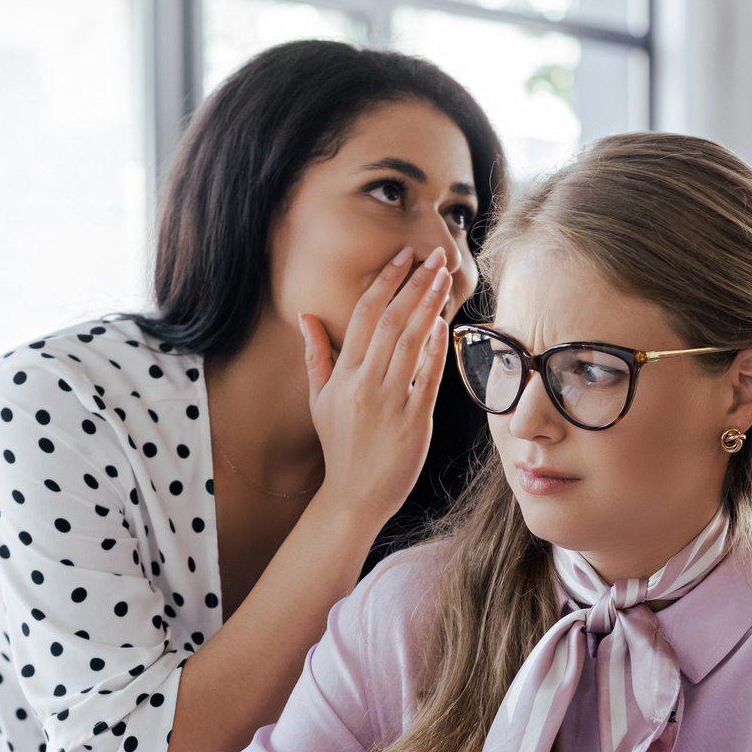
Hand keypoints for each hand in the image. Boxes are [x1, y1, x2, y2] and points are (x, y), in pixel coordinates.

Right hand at [299, 247, 451, 527]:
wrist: (353, 496)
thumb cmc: (339, 446)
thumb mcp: (319, 400)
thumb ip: (316, 356)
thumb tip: (306, 317)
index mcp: (343, 375)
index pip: (364, 316)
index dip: (385, 281)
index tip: (403, 257)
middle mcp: (364, 384)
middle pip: (391, 321)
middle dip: (414, 284)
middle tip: (434, 256)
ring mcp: (389, 403)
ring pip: (411, 343)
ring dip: (429, 306)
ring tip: (444, 278)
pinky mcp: (412, 423)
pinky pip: (427, 380)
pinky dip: (436, 351)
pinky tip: (445, 326)